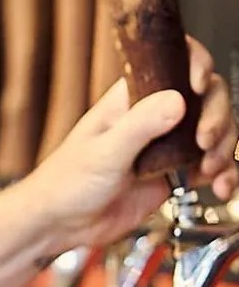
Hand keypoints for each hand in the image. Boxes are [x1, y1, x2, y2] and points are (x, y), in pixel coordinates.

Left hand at [28, 36, 237, 248]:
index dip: (195, 64)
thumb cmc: (66, 182)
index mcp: (131, 98)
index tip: (198, 87)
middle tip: (205, 141)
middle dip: (217, 116)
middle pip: (207, 96)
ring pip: (216, 130)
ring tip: (210, 170)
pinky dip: (225, 174)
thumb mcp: (103, 153)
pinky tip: (221, 187)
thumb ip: (139, 127)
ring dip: (224, 147)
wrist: (63, 224)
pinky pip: (212, 166)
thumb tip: (177, 99)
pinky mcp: (175, 173)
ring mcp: (167, 144)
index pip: (173, 62)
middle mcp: (154, 116)